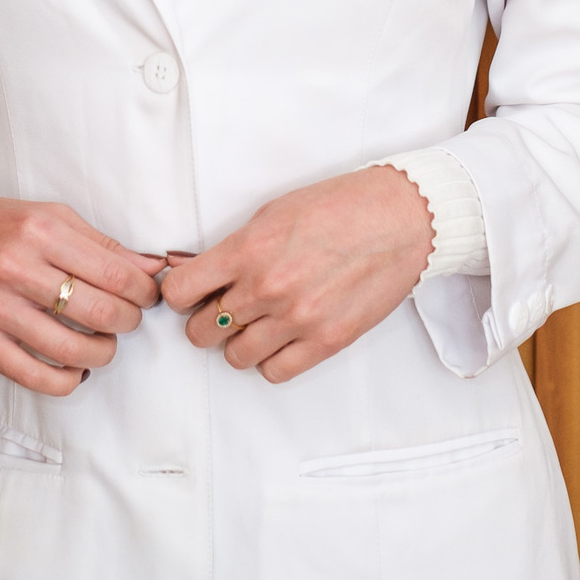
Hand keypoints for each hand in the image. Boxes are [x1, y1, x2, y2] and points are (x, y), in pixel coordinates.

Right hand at [0, 189, 164, 394]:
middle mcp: (15, 267)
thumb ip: (100, 243)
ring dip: (102, 353)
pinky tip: (75, 370)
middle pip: (99, 312)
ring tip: (104, 344)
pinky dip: (66, 381)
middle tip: (129, 319)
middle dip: (128, 322)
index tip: (149, 296)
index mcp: (39, 230)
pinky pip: (34, 376)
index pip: (114, 272)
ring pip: (71, 350)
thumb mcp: (47, 215)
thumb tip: (151, 268)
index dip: (143, 291)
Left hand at [161, 166, 432, 383]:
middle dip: (205, 319)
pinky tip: (281, 338)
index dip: (180, 293)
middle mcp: (267, 289)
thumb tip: (199, 274)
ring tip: (257, 322)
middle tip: (223, 307)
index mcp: (248, 250)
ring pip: (235, 356)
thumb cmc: (338, 207)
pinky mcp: (326, 342)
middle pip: (200, 331)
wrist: (399, 218)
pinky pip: (274, 372)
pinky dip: (271, 359)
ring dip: (238, 341)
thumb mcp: (273, 213)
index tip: (190, 292)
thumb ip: (235, 248)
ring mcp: (297, 319)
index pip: (180, 292)